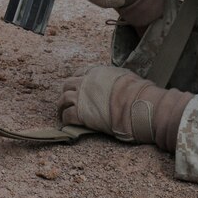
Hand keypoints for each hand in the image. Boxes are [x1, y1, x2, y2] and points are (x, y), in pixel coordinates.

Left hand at [57, 66, 192, 151]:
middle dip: (66, 92)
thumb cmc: (136, 91)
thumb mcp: (125, 76)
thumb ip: (117, 78)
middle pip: (68, 85)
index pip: (79, 72)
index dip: (77, 80)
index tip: (76, 86)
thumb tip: (123, 81)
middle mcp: (85, 82)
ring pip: (64, 99)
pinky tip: (66, 124)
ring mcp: (81, 97)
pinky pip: (67, 115)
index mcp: (96, 72)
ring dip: (62, 106)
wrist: (135, 104)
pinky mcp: (81, 113)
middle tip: (67, 100)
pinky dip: (65, 119)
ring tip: (62, 113)